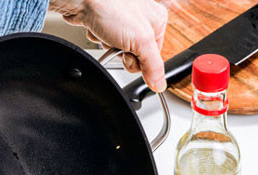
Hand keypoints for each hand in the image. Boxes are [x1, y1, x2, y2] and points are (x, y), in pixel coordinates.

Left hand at [49, 0, 167, 91]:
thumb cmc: (111, 5)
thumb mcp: (140, 41)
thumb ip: (152, 66)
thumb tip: (159, 84)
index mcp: (157, 22)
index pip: (152, 59)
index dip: (138, 61)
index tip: (131, 53)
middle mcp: (142, 20)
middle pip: (134, 56)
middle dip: (121, 53)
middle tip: (117, 40)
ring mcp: (123, 22)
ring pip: (117, 50)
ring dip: (107, 45)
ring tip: (106, 31)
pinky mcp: (105, 23)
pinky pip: (104, 42)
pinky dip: (98, 38)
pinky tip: (98, 28)